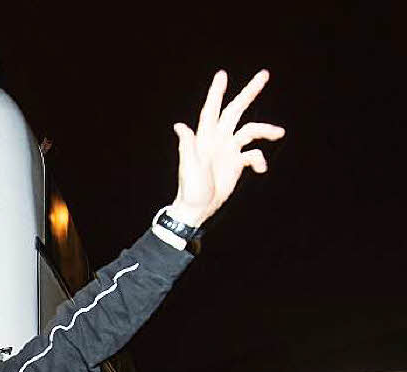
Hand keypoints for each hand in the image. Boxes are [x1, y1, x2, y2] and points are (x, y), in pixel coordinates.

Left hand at [169, 70, 284, 227]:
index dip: (216, 93)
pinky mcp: (237, 163)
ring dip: (266, 130)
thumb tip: (179, 125)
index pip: (211, 110)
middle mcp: (218, 139)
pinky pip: (254, 155)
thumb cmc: (190, 189)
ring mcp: (229, 150)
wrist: (198, 208)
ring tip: (280, 133)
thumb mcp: (189, 167)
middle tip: (264, 74)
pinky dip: (260, 160)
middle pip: (235, 111)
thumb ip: (187, 146)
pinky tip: (261, 170)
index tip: (222, 74)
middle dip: (249, 93)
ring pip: (251, 130)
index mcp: (205, 138)